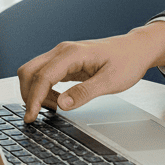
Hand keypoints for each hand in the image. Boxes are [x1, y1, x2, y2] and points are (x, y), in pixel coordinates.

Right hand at [17, 21, 164, 122]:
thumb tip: (61, 105)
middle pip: (29, 70)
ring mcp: (61, 56)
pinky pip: (45, 75)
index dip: (34, 98)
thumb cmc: (127, 62)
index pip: (42, 76)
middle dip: (28, 94)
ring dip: (36, 92)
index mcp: (71, 54)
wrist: (135, 48)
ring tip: (54, 109)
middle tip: (38, 115)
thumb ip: (84, 93)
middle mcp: (61, 52)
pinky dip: (44, 90)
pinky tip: (58, 101)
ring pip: (34, 72)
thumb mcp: (110, 82)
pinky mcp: (64, 62)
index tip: (30, 116)